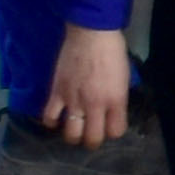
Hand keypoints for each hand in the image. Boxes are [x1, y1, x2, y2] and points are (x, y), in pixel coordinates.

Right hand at [44, 26, 134, 142]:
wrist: (91, 32)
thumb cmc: (113, 50)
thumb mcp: (124, 76)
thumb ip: (117, 97)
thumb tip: (113, 109)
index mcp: (116, 100)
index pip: (116, 131)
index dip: (114, 131)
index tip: (111, 125)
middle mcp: (95, 105)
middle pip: (92, 139)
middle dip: (93, 141)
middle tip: (91, 134)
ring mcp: (74, 100)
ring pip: (71, 134)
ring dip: (73, 136)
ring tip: (75, 130)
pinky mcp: (57, 92)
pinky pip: (49, 117)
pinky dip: (52, 122)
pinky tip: (56, 119)